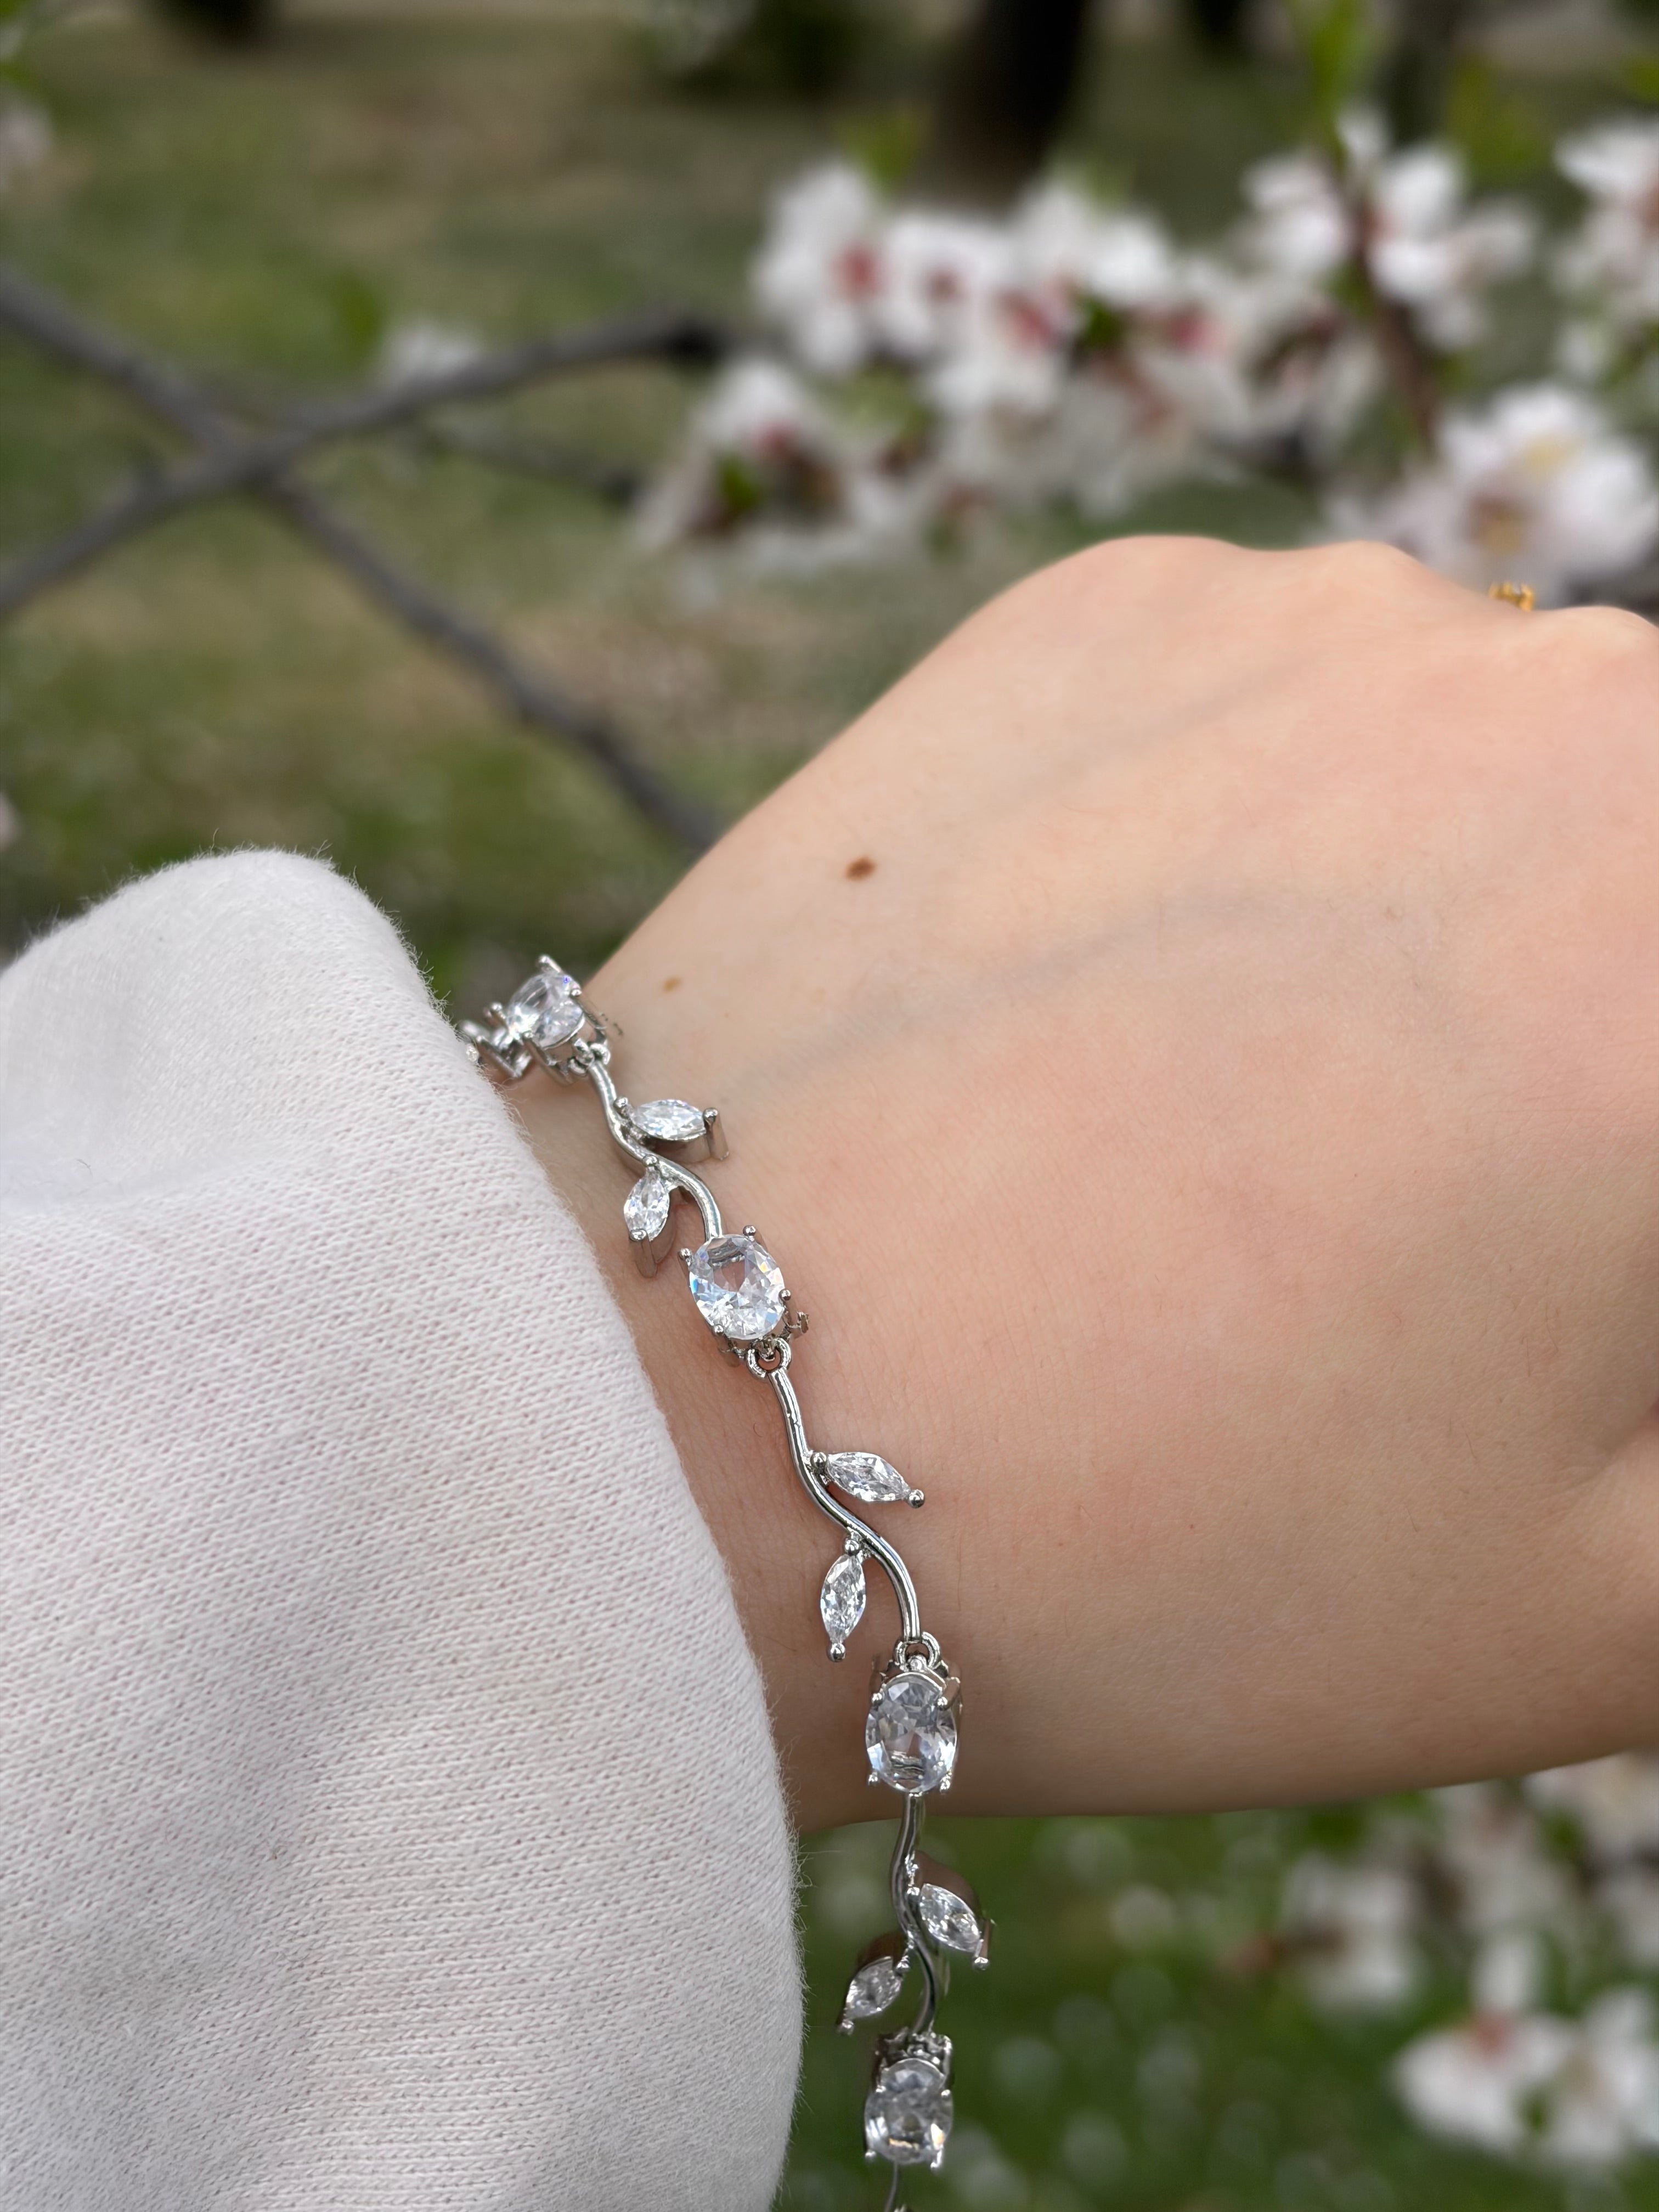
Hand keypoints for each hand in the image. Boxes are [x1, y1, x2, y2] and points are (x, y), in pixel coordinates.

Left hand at [518, 536, 1658, 1834]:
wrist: (689, 1406)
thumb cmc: (1163, 1543)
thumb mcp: (1597, 1611)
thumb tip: (1631, 1304)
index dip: (1600, 1201)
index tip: (1525, 1281)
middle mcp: (1557, 702)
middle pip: (1631, 889)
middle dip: (1578, 1062)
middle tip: (1411, 1239)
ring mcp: (1308, 620)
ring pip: (1486, 778)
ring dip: (1451, 926)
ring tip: (1258, 1131)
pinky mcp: (1101, 612)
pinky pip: (1285, 710)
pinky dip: (1271, 833)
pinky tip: (1132, 1007)